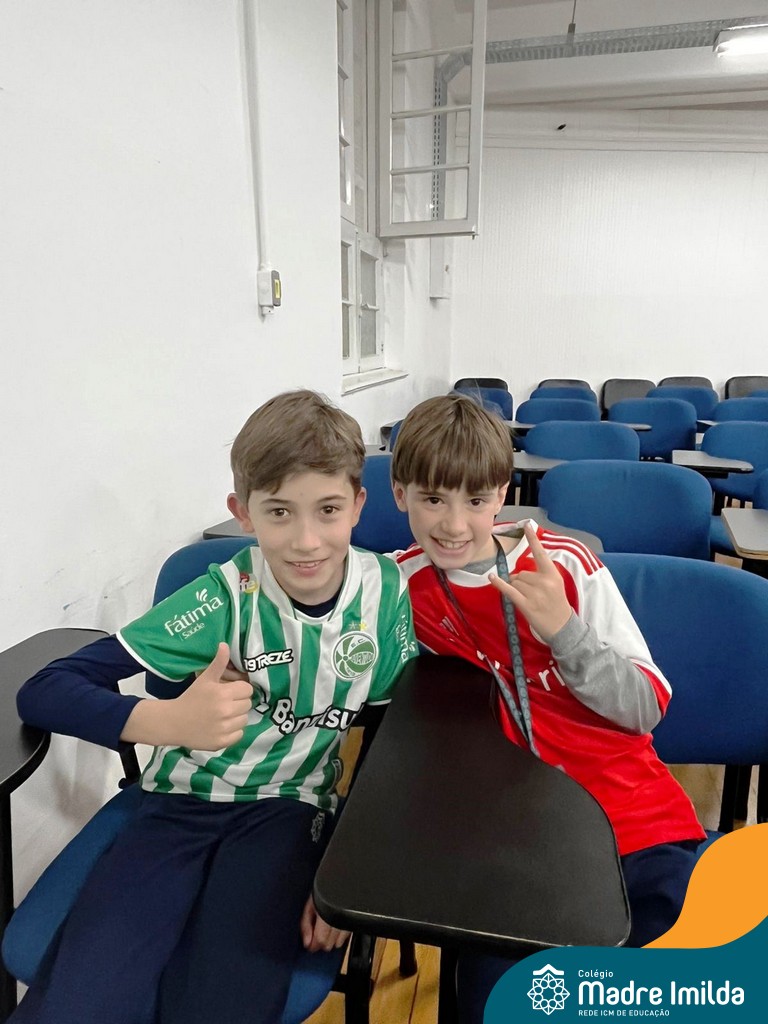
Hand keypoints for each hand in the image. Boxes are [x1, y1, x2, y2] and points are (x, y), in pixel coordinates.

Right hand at [168, 643, 252, 749]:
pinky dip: (232, 731)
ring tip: (222, 715)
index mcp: (223, 694)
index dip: (239, 689)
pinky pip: (239, 734)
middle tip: (224, 703)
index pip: (247, 689)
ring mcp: (224, 729)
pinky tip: (220, 726)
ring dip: (236, 717)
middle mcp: (226, 711)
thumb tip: (225, 644)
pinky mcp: (222, 742)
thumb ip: (218, 663)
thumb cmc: (190, 698)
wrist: (173, 722)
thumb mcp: (204, 679)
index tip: (229, 691)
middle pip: (247, 704)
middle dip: (238, 702)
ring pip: (245, 719)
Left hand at [300, 895, 349, 952]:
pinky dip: (340, 936)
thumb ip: (305, 925)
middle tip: (316, 933)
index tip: (309, 944)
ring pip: (338, 943)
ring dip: (331, 940)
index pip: (321, 941)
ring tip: (325, 928)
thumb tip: (307, 942)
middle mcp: (339, 921)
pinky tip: (334, 927)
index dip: (313, 945)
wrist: (339, 882)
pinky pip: (346, 937)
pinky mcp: (353, 923)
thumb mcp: (310, 906)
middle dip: (321, 942)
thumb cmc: (322, 892)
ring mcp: (348, 922)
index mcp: (326, 917)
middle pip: (329, 945)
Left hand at [490, 523, 571, 641]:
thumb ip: (543, 572)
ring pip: (515, 581)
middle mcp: (544, 582)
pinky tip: (492, 578)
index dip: (533, 539)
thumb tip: (524, 566)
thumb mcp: (556, 584)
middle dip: (521, 581)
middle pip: (521, 572)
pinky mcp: (525, 604)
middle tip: (532, 593)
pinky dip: (499, 584)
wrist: (561, 626)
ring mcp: (535, 594)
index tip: (526, 525)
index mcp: (553, 574)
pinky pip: (509, 590)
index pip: (541, 553)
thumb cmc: (556, 603)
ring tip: (529, 598)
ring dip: (517, 588)